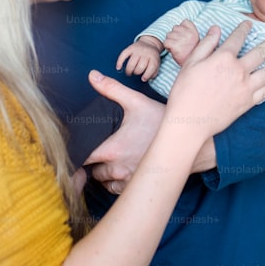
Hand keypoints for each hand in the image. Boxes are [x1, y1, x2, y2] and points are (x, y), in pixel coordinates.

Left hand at [83, 75, 165, 193]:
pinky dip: (115, 182)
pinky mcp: (139, 184)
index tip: (79, 146)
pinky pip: (117, 189)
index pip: (83, 158)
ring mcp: (129, 179)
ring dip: (104, 172)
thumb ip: (111, 88)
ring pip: (104, 182)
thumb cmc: (161, 120)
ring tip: (108, 159)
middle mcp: (118, 168)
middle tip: (97, 149)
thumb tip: (92, 75)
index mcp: (113, 150)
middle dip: (92, 162)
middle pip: (92, 172)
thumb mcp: (136, 101)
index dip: (77, 153)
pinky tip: (119, 169)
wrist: (187, 138)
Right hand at [116, 38, 162, 81]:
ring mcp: (137, 50)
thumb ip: (153, 72)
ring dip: (129, 71)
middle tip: (136, 73)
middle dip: (137, 73)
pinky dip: (119, 62)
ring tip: (129, 73)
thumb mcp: (157, 63)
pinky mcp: (130, 48)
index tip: (143, 79)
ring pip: (131, 64)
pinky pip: (123, 55)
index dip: (146, 75)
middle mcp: (145, 53)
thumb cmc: (152, 57)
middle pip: (140, 67)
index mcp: (153, 58)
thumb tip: (146, 79)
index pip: (151, 68)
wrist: (149, 43)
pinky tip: (118, 68)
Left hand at [163, 20, 199, 65]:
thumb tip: (179, 24)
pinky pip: (165, 42)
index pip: (185, 21)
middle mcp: (188, 33)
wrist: (193, 66)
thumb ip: (188, 30)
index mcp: (194, 31)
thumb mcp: (195, 39)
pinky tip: (174, 51)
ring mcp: (181, 39)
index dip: (183, 28)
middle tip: (181, 44)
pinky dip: (167, 47)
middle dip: (175, 35)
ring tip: (177, 48)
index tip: (186, 37)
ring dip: (170, 41)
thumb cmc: (191, 52)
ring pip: (168, 35)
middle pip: (174, 27)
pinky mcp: (174, 45)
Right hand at [165, 22, 264, 137]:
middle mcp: (238, 70)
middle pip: (261, 52)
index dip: (244, 29)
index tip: (250, 24)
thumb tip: (216, 29)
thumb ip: (205, 44)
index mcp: (223, 58)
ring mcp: (246, 87)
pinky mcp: (248, 102)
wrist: (190, 121)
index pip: (237, 38)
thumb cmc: (185, 92)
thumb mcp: (190, 63)